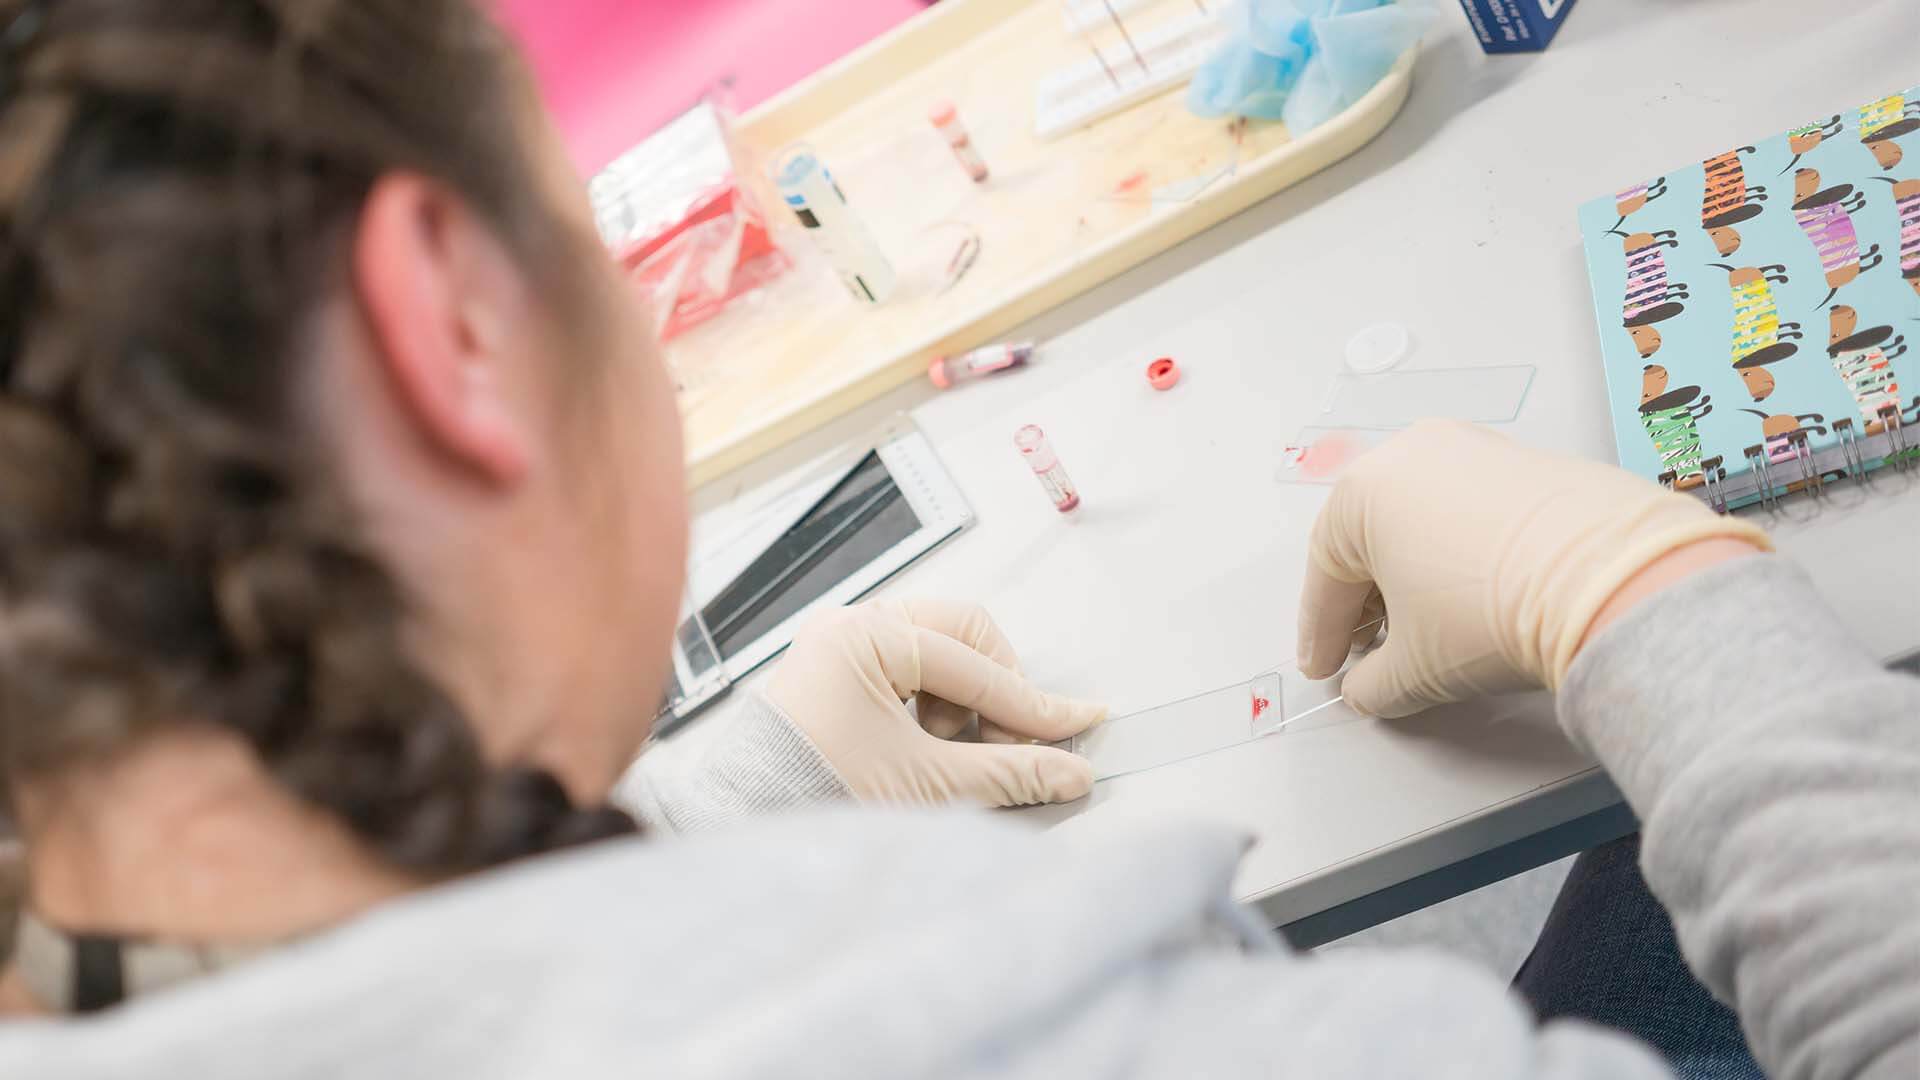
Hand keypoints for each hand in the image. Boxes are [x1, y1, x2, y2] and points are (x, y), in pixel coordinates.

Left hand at [765, 599, 1105, 805]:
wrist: (745, 834)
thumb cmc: (814, 798)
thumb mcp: (927, 785)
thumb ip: (1009, 774)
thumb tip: (1071, 773)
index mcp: (864, 636)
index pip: (976, 664)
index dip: (1031, 704)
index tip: (1076, 727)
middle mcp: (848, 628)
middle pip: (961, 636)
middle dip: (992, 693)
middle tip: (1005, 747)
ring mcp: (837, 649)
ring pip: (936, 654)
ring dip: (961, 705)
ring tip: (950, 758)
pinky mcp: (833, 678)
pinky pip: (905, 674)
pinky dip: (930, 709)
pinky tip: (926, 752)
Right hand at [1297, 421, 1768, 717]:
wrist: (1609, 581)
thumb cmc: (1491, 613)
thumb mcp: (1413, 670)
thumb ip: (1372, 684)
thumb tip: (1369, 688)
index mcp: (1363, 491)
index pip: (1326, 575)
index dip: (1322, 634)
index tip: (1326, 669)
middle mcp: (1413, 453)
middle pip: (1372, 540)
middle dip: (1368, 603)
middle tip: (1372, 652)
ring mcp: (1476, 450)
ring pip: (1424, 521)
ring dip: (1416, 576)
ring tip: (1429, 628)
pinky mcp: (1531, 461)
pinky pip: (1474, 511)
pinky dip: (1464, 554)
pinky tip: (1480, 596)